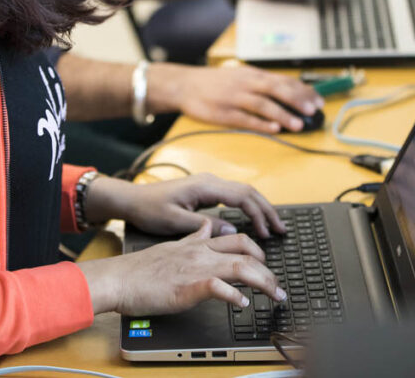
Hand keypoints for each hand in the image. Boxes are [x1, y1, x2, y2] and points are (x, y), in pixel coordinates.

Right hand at [77, 220, 286, 315]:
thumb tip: (208, 227)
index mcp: (196, 244)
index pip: (236, 238)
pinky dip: (235, 296)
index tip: (267, 263)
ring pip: (240, 267)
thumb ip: (193, 238)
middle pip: (245, 251)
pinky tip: (243, 303)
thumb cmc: (139, 270)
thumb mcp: (170, 246)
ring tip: (275, 295)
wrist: (117, 279)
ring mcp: (195, 269)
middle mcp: (200, 253)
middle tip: (279, 286)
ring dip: (263, 282)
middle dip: (268, 268)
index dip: (257, 249)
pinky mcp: (187, 287)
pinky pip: (218, 288)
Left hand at [85, 173, 287, 238]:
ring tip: (273, 226)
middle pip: (248, 191)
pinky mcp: (205, 191)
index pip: (242, 196)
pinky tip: (253, 220)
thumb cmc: (149, 210)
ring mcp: (208, 185)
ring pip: (243, 192)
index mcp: (204, 186)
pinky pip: (234, 196)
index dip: (259, 214)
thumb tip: (231, 231)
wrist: (132, 199)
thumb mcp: (174, 222)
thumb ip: (203, 226)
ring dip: (259, 208)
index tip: (268, 233)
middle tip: (281, 230)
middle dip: (267, 210)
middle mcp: (210, 181)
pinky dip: (248, 207)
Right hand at [149, 62, 324, 132]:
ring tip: (297, 125)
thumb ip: (263, 84)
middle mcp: (245, 84)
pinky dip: (260, 123)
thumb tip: (290, 93)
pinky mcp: (223, 113)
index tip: (318, 101)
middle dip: (297, 100)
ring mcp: (234, 98)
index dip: (302, 90)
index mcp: (252, 75)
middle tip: (313, 111)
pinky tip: (273, 128)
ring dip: (282, 114)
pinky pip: (244, 119)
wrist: (185, 85)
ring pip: (262, 105)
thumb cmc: (216, 83)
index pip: (283, 80)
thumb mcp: (241, 76)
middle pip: (276, 89)